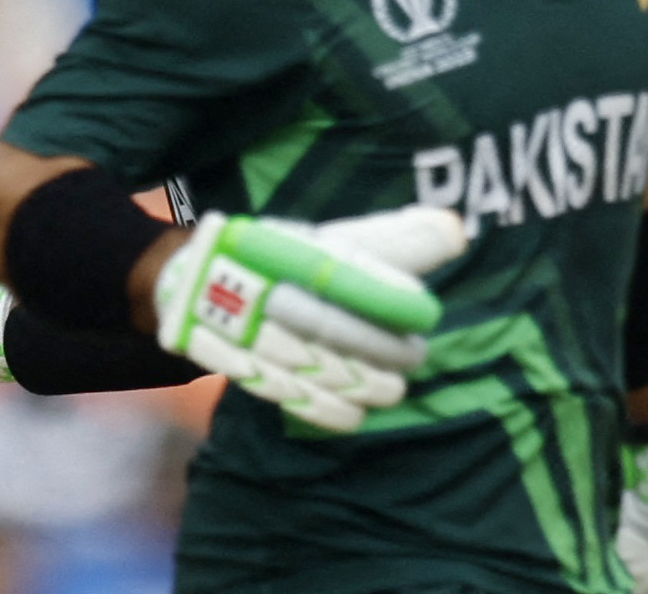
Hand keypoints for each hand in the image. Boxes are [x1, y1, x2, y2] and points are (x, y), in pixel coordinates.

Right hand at [154, 206, 464, 431]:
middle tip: (414, 361)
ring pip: (312, 364)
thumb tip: (456, 230)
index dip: (390, 298)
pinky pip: (281, 392)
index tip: (424, 315)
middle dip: (382, 351)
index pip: (350, 273)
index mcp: (292, 246)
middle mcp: (265, 284)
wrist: (191, 274)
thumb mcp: (332, 238)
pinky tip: (353, 416)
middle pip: (334, 326)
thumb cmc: (282, 257)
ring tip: (392, 392)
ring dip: (359, 385)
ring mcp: (244, 326)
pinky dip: (322, 409)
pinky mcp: (232, 361)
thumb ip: (394, 239)